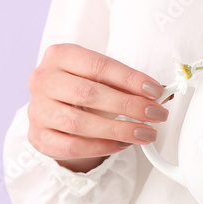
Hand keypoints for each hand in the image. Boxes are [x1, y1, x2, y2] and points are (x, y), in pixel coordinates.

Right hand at [27, 43, 167, 171]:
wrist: (57, 110)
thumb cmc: (86, 89)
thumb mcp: (105, 79)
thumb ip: (131, 85)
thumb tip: (164, 93)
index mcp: (60, 56)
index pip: (98, 66)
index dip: (130, 79)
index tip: (156, 91)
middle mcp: (43, 80)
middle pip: (89, 94)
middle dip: (129, 106)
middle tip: (157, 114)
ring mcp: (37, 109)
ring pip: (79, 123)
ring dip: (119, 130)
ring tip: (145, 134)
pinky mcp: (38, 136)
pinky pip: (71, 146)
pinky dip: (101, 147)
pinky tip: (122, 145)